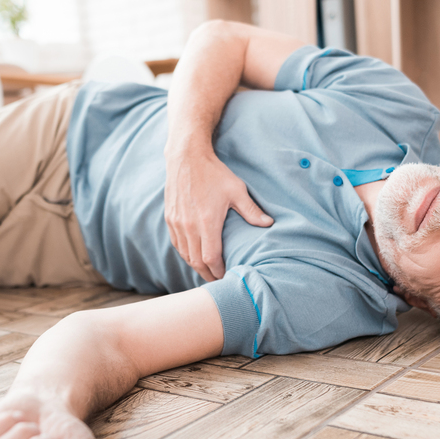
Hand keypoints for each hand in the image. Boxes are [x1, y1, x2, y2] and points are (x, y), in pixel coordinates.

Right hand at [165, 148, 271, 281]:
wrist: (186, 158)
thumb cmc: (214, 173)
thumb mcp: (237, 190)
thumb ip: (252, 210)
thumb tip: (269, 224)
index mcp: (207, 222)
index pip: (211, 258)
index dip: (220, 272)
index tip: (228, 276)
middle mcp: (189, 226)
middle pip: (197, 262)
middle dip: (208, 274)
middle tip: (219, 281)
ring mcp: (177, 223)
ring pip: (185, 255)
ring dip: (197, 265)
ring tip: (208, 271)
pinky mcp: (170, 219)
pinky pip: (177, 244)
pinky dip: (186, 254)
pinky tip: (195, 255)